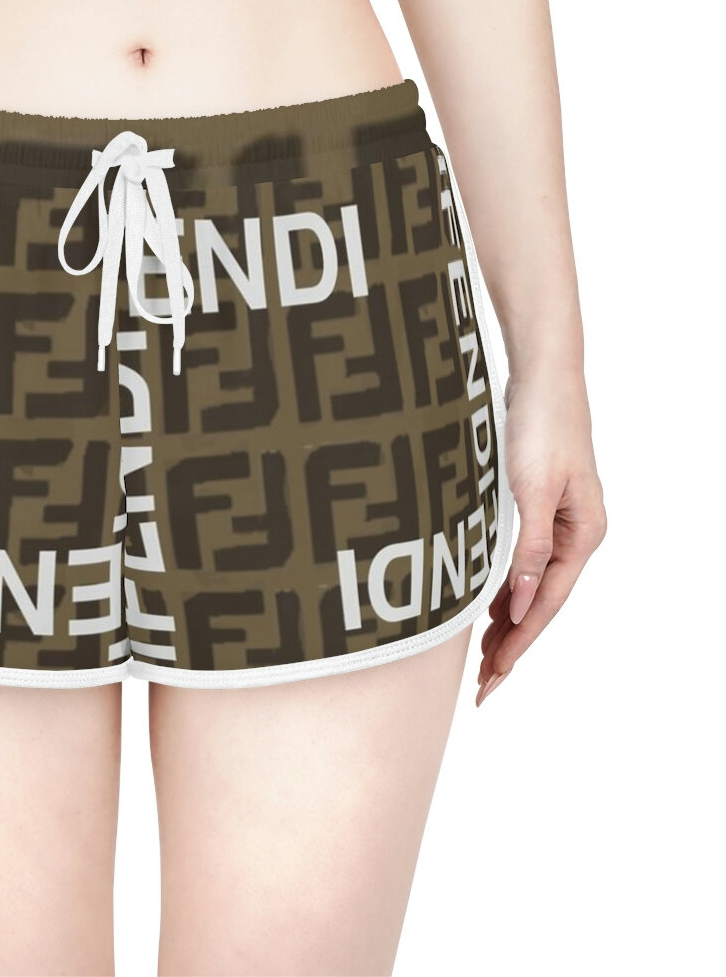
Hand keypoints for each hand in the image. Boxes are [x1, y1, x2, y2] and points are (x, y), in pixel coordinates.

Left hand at [476, 368, 606, 705]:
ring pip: (530, 588)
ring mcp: (559, 524)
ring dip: (506, 623)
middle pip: (538, 605)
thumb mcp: (534, 491)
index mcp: (582, 537)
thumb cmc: (540, 427)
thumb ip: (530, 550)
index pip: (543, 606)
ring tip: (482, 660)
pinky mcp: (539, 510)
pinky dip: (505, 591)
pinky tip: (488, 610)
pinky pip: (523, 565)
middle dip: (511, 646)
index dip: (518, 645)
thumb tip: (520, 607)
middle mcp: (576, 536)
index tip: (491, 680)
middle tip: (481, 687)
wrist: (542, 378)